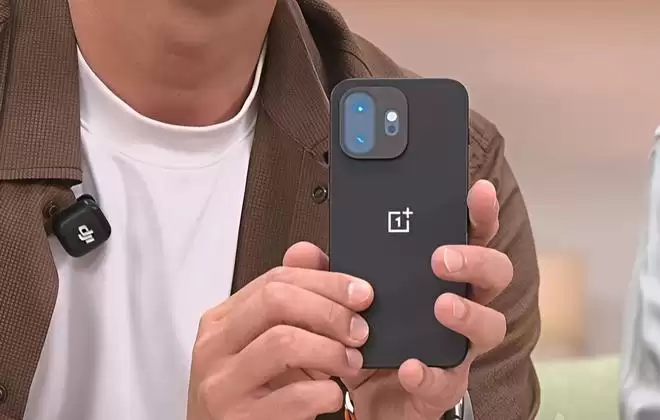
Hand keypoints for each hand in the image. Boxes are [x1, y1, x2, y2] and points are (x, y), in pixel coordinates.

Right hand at [186, 243, 373, 419]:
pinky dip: (327, 393)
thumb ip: (288, 297)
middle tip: (359, 330)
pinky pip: (294, 395)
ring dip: (331, 350)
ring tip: (350, 363)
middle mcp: (214, 347)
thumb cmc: (249, 391)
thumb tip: (310, 253)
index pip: (275, 280)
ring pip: (284, 342)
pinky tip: (333, 395)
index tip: (361, 292)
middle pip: (276, 301)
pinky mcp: (240, 419)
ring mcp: (222, 384)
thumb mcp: (264, 340)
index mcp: (221, 320)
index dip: (325, 281)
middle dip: (329, 310)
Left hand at [286, 180, 511, 419]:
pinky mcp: (442, 386)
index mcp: (440, 275)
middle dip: (476, 260)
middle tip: (441, 258)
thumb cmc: (367, 332)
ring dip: (469, 313)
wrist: (363, 393)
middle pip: (496, 274)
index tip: (476, 190)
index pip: (470, 236)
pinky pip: (448, 381)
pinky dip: (429, 373)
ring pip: (491, 326)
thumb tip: (303, 251)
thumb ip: (326, 273)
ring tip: (441, 305)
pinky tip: (408, 366)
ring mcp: (457, 347)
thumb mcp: (344, 297)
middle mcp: (461, 306)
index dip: (479, 212)